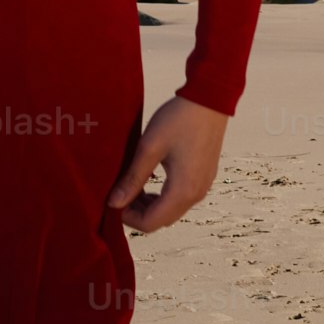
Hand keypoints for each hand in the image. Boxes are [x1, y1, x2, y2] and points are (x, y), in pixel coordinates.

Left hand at [108, 94, 227, 234]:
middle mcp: (196, 195)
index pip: (150, 223)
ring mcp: (203, 186)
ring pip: (171, 210)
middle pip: (161, 220)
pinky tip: (150, 177)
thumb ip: (132, 179)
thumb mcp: (149, 148)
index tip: (113, 201)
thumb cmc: (179, 120)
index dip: (128, 218)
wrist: (209, 99)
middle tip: (121, 192)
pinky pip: (181, 198)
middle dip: (138, 212)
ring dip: (150, 204)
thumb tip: (114, 203)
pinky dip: (163, 196)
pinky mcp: (204, 177)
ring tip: (133, 184)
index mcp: (182, 191)